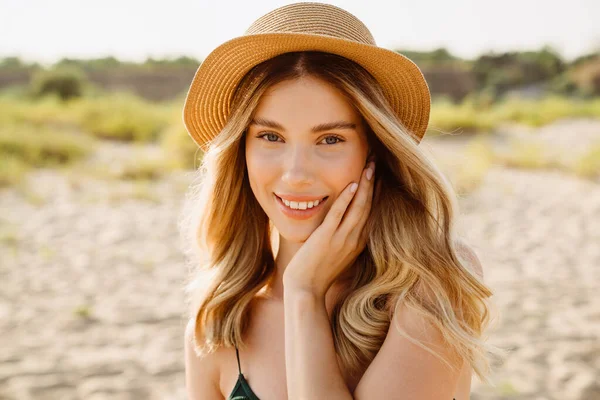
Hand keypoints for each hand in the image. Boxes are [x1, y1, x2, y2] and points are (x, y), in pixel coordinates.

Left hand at [282, 160, 375, 297]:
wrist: (305, 291)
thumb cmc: (316, 274)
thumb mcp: (336, 256)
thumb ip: (341, 240)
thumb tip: (341, 225)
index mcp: (358, 243)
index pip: (372, 213)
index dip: (377, 193)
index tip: (380, 176)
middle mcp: (354, 240)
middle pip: (369, 206)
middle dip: (374, 183)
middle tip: (377, 162)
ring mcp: (342, 239)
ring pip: (359, 208)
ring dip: (365, 185)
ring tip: (370, 166)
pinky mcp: (326, 239)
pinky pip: (339, 215)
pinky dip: (346, 199)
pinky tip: (352, 184)